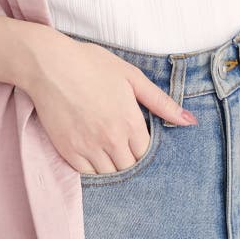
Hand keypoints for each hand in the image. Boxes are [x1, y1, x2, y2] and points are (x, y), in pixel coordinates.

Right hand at [20, 29, 197, 174]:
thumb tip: (189, 121)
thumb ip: (161, 102)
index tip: (138, 140)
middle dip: (130, 160)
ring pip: (109, 174)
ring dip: (113, 166)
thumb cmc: (91, 64)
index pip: (147, 153)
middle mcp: (111, 138)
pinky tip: (93, 155)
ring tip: (110, 151)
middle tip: (124, 147)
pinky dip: (93, 169)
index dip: (144, 148)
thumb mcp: (130, 76)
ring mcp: (88, 147)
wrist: (49, 64)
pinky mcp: (67, 150)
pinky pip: (86, 174)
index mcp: (130, 120)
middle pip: (130, 168)